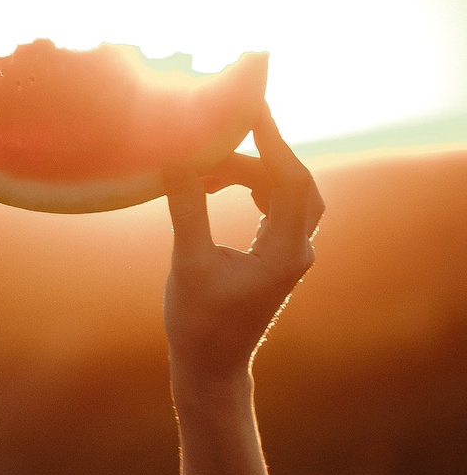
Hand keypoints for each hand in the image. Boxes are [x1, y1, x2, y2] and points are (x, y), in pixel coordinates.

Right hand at [164, 105, 320, 384]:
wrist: (211, 365)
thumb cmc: (198, 321)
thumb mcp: (188, 262)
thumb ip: (187, 209)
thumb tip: (176, 160)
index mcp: (285, 251)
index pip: (290, 180)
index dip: (272, 141)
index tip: (251, 109)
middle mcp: (297, 250)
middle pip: (295, 183)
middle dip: (265, 151)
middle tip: (233, 124)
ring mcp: (290, 255)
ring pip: (286, 195)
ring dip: (254, 172)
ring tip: (212, 160)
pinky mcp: (276, 258)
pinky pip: (276, 209)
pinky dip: (253, 188)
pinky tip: (223, 182)